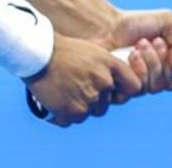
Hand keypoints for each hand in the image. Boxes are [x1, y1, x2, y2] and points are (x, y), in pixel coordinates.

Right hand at [24, 33, 142, 126]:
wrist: (37, 53)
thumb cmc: (62, 50)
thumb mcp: (92, 51)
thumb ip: (106, 69)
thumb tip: (113, 86)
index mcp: (110, 65)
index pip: (134, 87)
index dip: (123, 91)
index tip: (112, 91)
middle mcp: (103, 83)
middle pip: (104, 104)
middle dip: (91, 99)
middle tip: (73, 86)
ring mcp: (88, 98)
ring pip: (87, 113)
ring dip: (76, 107)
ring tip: (62, 91)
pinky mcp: (72, 112)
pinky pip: (70, 120)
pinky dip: (61, 114)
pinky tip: (53, 100)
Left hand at [110, 9, 171, 95]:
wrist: (107, 26)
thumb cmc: (135, 23)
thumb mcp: (167, 21)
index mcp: (170, 64)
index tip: (168, 45)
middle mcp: (157, 78)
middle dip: (162, 59)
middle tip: (149, 41)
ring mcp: (142, 85)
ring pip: (155, 87)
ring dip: (148, 61)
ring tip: (136, 46)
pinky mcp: (126, 89)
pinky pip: (138, 89)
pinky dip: (135, 70)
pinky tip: (127, 56)